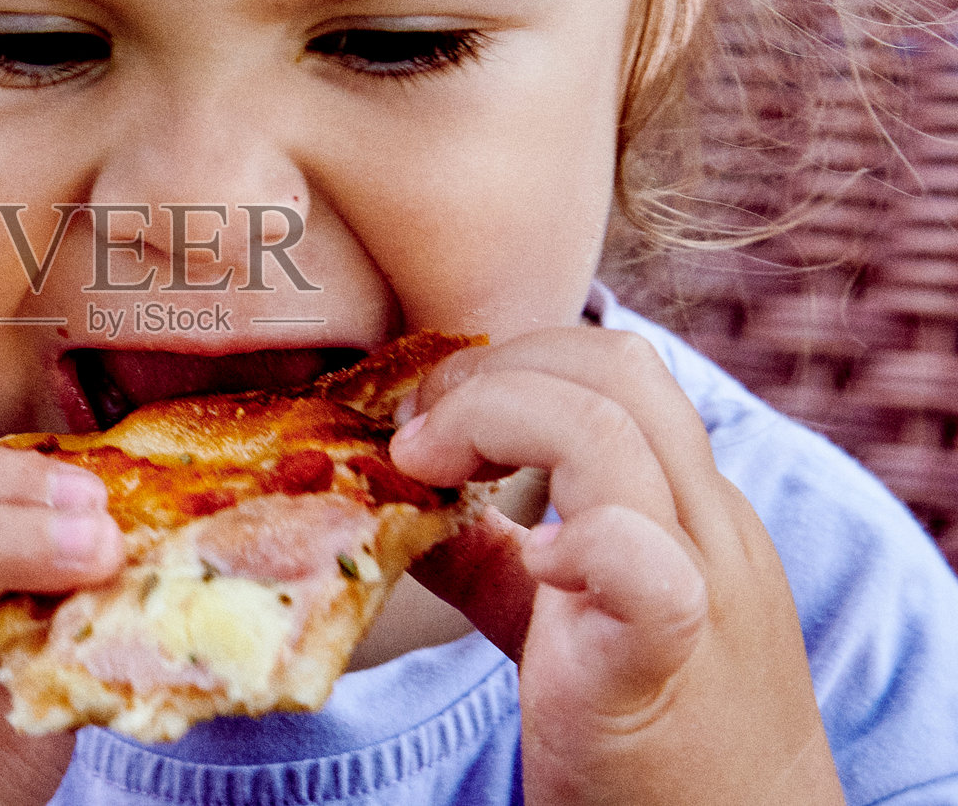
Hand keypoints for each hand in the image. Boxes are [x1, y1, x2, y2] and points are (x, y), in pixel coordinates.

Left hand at [390, 327, 844, 805]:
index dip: (504, 366)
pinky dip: (577, 541)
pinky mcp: (670, 660)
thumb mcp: (556, 618)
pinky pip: (644, 564)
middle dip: (492, 373)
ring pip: (617, 432)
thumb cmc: (646, 738)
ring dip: (494, 421)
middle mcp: (708, 525)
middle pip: (617, 369)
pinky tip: (533, 568)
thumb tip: (396, 491)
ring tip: (427, 474)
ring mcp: (705, 585)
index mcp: (685, 505)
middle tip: (415, 436)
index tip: (423, 418)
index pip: (610, 370)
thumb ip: (487, 554)